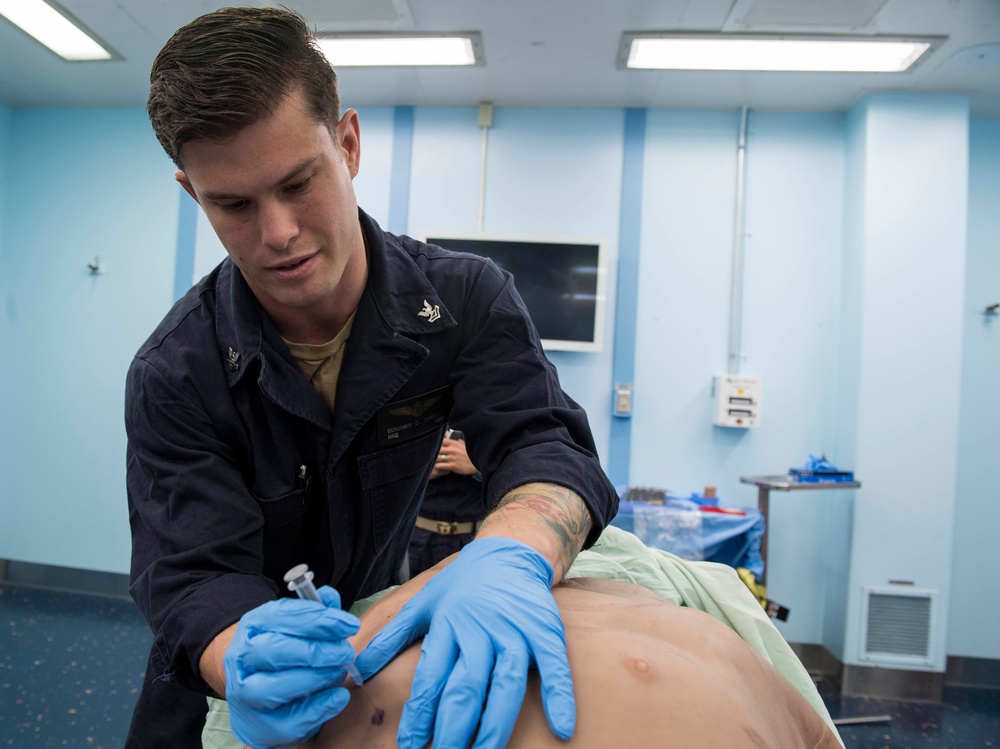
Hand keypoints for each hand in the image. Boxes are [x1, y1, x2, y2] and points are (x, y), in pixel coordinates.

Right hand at [224, 586, 360, 748]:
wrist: (250, 685)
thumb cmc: (281, 649)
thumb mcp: (295, 624)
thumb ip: (316, 611)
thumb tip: (329, 597)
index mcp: (254, 625)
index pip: (283, 616)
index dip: (320, 620)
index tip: (350, 625)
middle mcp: (242, 657)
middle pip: (275, 652)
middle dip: (316, 651)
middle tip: (346, 652)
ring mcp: (243, 693)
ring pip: (271, 688)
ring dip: (311, 680)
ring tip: (337, 673)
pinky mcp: (255, 725)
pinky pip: (285, 721)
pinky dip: (315, 710)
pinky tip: (337, 697)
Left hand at [356, 537, 574, 748]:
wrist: (510, 552)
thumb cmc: (462, 583)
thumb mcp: (422, 603)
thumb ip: (390, 636)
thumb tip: (356, 670)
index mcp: (448, 625)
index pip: (431, 677)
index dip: (421, 714)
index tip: (410, 744)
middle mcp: (481, 630)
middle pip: (466, 687)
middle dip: (452, 730)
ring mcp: (515, 632)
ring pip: (505, 685)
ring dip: (494, 726)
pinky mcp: (545, 632)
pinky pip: (555, 668)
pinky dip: (560, 697)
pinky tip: (562, 728)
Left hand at [433, 437, 477, 476]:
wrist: (478, 463)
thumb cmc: (469, 453)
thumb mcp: (462, 443)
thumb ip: (453, 439)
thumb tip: (445, 432)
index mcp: (454, 443)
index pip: (441, 441)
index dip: (435, 444)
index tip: (433, 447)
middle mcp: (452, 450)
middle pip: (437, 450)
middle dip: (432, 453)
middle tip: (429, 456)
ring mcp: (453, 458)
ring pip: (437, 458)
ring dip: (434, 460)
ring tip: (431, 462)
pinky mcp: (453, 466)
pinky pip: (441, 466)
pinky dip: (437, 467)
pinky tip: (437, 467)